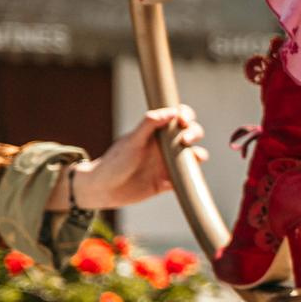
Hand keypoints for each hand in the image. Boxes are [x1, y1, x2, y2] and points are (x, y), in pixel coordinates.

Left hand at [52, 106, 205, 210]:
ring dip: (198, 155)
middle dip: (194, 133)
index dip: (186, 116)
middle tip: (185, 140)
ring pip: (193, 156)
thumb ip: (150, 124)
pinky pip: (186, 179)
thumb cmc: (114, 162)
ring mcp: (167, 164)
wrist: (102, 190)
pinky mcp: (167, 183)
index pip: (177, 117)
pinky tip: (185, 178)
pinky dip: (190, 178)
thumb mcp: (132, 140)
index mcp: (156, 133)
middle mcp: (164, 146)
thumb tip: (172, 111)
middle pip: (190, 134)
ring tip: (193, 159)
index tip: (184, 121)